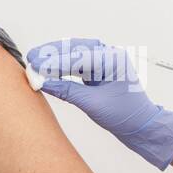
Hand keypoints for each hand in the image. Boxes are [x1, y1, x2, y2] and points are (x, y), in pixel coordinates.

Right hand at [26, 37, 172, 168]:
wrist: (140, 124)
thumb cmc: (124, 115)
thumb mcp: (93, 105)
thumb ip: (67, 92)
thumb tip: (43, 83)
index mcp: (114, 60)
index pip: (79, 57)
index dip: (55, 61)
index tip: (36, 65)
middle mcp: (110, 55)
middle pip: (75, 48)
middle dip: (52, 53)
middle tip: (31, 58)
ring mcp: (104, 60)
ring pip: (75, 52)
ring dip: (55, 57)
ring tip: (35, 60)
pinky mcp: (99, 68)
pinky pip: (77, 62)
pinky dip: (62, 65)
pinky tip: (48, 68)